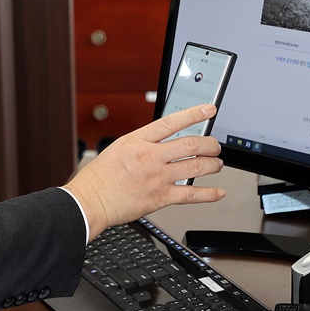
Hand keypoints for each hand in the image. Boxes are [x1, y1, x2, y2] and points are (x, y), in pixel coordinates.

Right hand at [63, 105, 225, 240]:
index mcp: (139, 140)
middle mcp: (151, 156)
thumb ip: (142, 143)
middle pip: (191, 144)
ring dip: (212, 165)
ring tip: (217, 164)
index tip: (209, 110)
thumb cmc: (99, 177)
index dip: (195, 114)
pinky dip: (209, 193)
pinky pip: (191, 194)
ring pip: (196, 166)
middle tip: (215, 145)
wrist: (90, 200)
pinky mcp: (161, 197)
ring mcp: (158, 177)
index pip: (172, 122)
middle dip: (210, 144)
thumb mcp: (119, 148)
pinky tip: (218, 191)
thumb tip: (162, 142)